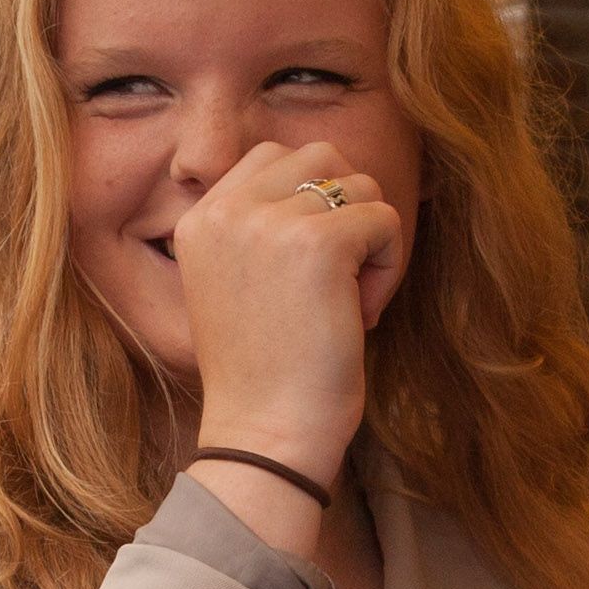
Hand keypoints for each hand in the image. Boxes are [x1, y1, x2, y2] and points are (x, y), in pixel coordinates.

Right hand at [174, 141, 405, 486]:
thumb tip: (330, 180)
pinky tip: (362, 313)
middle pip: (319, 153)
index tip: (309, 268)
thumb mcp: (235, 286)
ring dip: (370, 240)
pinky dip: (389, 265)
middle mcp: (226, 210)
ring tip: (350, 301)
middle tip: (339, 275)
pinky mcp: (319, 242)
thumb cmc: (262, 376)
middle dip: (345, 205)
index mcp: (199, 219)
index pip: (270, 156)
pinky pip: (384, 219)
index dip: (310, 199)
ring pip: (359, 186)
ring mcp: (270, 222)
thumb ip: (259, 230)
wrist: (265, 435)